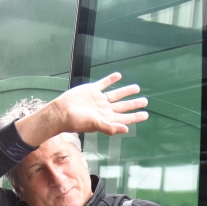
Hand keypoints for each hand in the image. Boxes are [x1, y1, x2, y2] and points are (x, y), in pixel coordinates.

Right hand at [15, 73, 148, 146]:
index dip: (135, 116)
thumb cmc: (76, 121)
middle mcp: (105, 109)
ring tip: (136, 88)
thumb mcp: (94, 125)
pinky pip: (104, 84)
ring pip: (116, 94)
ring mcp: (99, 99)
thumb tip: (126, 129)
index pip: (125, 117)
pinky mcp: (92, 90)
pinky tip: (118, 76)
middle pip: (123, 106)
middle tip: (145, 101)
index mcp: (107, 118)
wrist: (61, 111)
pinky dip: (111, 79)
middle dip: (134, 104)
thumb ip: (110, 127)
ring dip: (126, 91)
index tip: (145, 114)